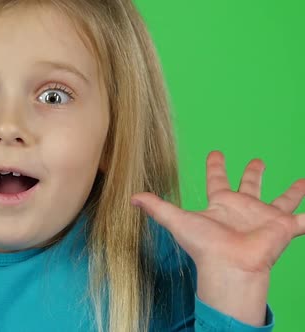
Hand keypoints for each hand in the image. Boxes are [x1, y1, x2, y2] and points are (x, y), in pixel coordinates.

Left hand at [131, 151, 304, 324]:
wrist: (229, 266)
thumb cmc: (204, 246)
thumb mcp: (176, 221)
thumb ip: (157, 208)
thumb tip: (131, 197)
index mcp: (220, 205)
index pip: (217, 180)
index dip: (216, 166)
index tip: (216, 152)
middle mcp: (243, 209)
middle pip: (250, 186)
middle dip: (253, 173)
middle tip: (257, 160)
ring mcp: (264, 218)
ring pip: (282, 200)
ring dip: (292, 191)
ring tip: (302, 181)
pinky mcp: (283, 228)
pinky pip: (304, 220)